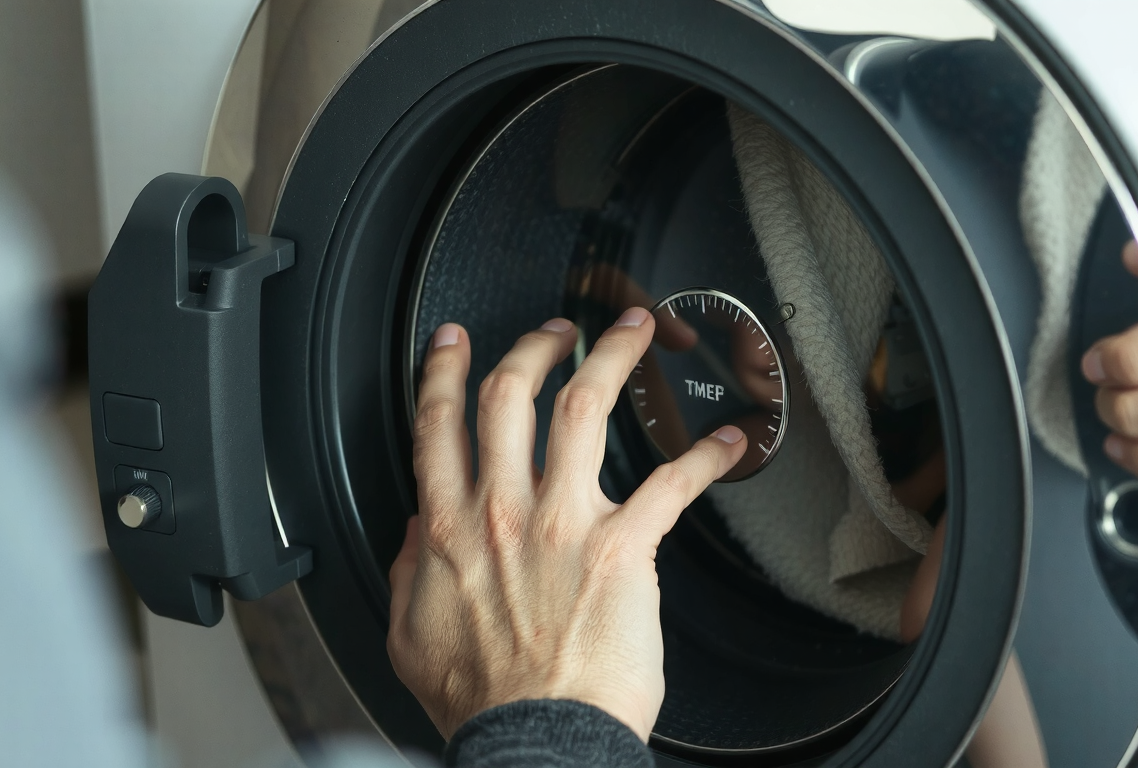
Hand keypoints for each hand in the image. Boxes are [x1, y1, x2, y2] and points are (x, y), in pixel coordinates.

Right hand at [387, 308, 746, 740]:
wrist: (535, 739)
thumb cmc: (484, 700)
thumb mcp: (411, 636)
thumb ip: (409, 573)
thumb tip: (415, 534)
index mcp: (448, 527)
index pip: (438, 425)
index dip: (443, 370)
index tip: (452, 342)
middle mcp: (503, 510)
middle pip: (511, 395)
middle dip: (533, 346)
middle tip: (555, 330)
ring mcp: (563, 522)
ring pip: (584, 408)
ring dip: (610, 357)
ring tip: (630, 332)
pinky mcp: (623, 546)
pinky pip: (672, 483)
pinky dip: (706, 457)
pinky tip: (729, 442)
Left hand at [1080, 241, 1137, 486]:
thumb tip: (1134, 256)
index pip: (1136, 362)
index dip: (1109, 361)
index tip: (1101, 358)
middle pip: (1136, 409)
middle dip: (1112, 396)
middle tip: (1110, 381)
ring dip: (1122, 425)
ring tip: (1118, 406)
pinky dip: (1137, 458)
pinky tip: (1124, 443)